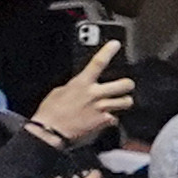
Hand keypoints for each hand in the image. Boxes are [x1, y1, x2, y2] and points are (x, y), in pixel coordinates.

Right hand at [25, 37, 135, 151]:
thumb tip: (80, 86)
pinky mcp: (103, 123)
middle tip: (125, 85)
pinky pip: (116, 119)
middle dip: (127, 84)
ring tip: (120, 103)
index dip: (108, 52)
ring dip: (124, 102)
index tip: (115, 44)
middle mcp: (94, 95)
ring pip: (126, 102)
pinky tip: (105, 120)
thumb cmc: (50, 113)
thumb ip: (75, 87)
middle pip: (124, 84)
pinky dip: (112, 120)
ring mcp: (101, 109)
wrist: (50, 132)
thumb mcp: (60, 92)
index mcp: (81, 83)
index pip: (97, 63)